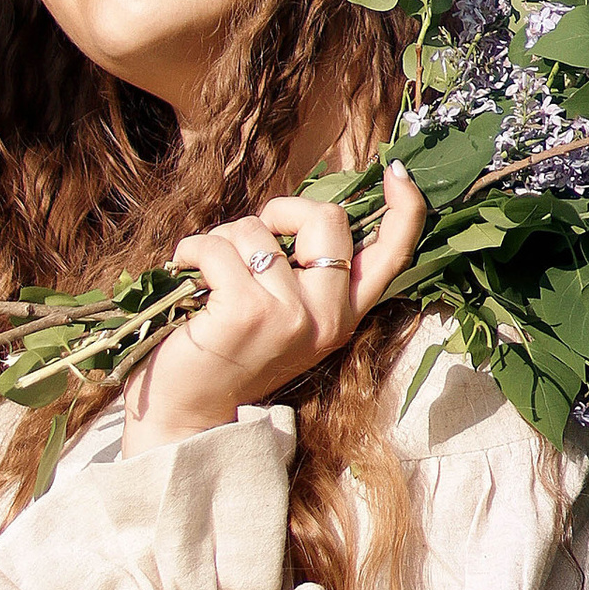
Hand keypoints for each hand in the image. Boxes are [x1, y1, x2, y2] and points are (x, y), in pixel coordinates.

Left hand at [123, 166, 429, 448]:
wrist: (184, 417)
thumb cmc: (227, 355)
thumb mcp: (282, 316)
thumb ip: (301, 271)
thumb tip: (297, 211)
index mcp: (343, 315)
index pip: (392, 255)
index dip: (403, 207)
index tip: (397, 172)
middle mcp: (327, 318)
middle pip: (328, 218)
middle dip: (281, 210)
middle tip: (249, 239)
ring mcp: (291, 316)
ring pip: (257, 230)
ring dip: (221, 240)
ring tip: (208, 277)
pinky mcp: (247, 312)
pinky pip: (218, 246)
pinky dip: (191, 250)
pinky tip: (185, 274)